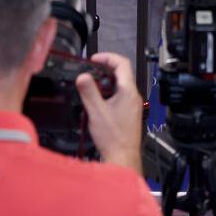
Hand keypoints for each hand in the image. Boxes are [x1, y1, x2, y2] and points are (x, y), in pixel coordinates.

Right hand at [76, 51, 143, 172]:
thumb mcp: (96, 112)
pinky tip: (97, 102)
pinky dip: (107, 93)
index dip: (107, 57)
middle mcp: (133, 96)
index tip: (94, 59)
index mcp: (128, 92)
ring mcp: (132, 105)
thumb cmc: (114, 138)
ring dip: (105, 82)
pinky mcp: (128, 113)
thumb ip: (89, 92)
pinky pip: (119, 96)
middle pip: (121, 73)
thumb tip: (82, 76)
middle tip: (90, 69)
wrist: (123, 157)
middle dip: (104, 68)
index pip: (122, 63)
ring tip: (90, 85)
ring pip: (119, 85)